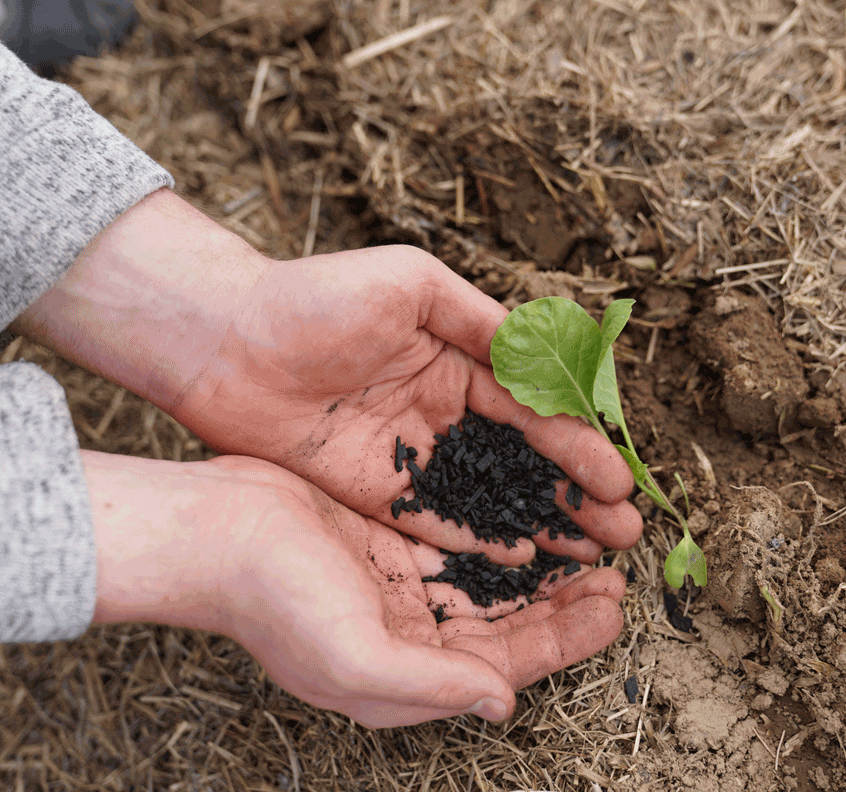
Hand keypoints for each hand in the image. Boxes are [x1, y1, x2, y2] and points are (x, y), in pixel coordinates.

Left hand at [17, 190, 642, 564]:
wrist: (222, 340)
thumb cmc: (315, 297)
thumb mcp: (411, 285)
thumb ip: (481, 320)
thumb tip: (546, 354)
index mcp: (459, 359)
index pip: (534, 410)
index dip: (578, 447)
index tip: (619, 480)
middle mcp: (443, 411)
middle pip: (523, 461)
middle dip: (574, 495)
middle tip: (623, 532)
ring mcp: (411, 455)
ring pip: (489, 496)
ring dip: (540, 523)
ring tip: (591, 555)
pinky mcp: (374, 491)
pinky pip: (435, 521)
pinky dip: (478, 539)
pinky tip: (523, 560)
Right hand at [84, 450, 627, 727]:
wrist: (215, 532)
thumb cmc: (274, 601)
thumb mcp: (356, 658)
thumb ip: (433, 686)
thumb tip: (501, 705)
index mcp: (403, 677)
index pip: (502, 668)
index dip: (561, 645)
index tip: (610, 614)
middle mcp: (407, 638)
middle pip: (505, 629)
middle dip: (562, 610)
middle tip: (614, 579)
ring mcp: (398, 590)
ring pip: (490, 586)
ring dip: (539, 575)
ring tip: (590, 552)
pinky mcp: (389, 544)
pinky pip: (462, 547)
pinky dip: (500, 541)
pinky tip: (532, 523)